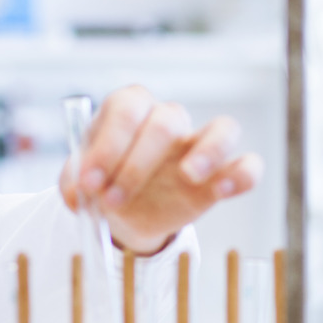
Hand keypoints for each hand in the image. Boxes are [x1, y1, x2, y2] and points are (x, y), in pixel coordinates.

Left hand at [58, 86, 262, 253]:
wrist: (124, 215)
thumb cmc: (102, 184)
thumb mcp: (79, 183)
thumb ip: (74, 182)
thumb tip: (79, 190)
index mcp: (128, 110)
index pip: (126, 108)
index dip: (108, 144)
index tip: (89, 182)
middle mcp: (167, 119)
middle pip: (165, 121)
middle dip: (136, 164)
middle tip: (112, 200)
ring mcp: (199, 144)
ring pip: (223, 127)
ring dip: (208, 150)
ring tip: (188, 175)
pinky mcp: (220, 174)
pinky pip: (248, 164)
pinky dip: (243, 174)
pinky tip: (223, 190)